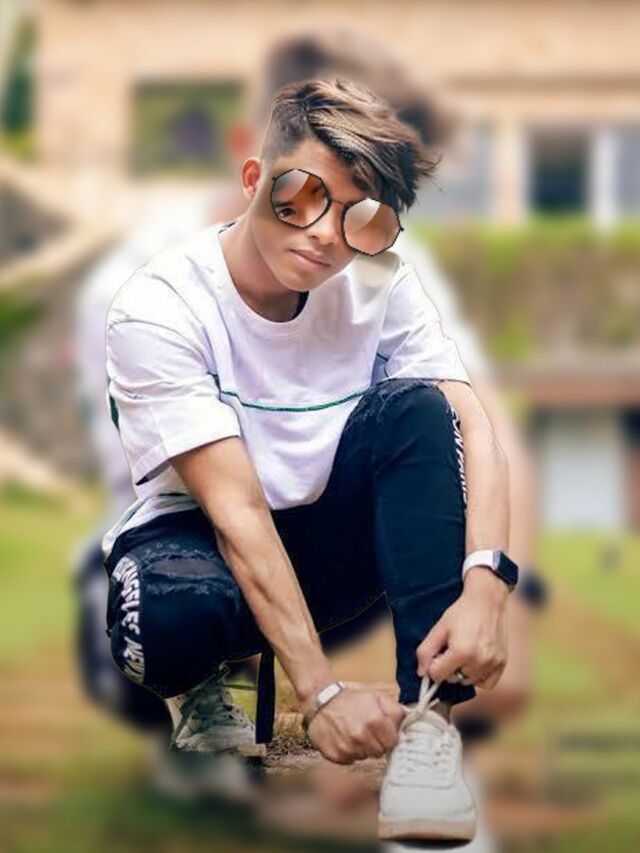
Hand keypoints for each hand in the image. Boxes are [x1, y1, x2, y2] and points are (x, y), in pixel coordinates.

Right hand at [306, 689, 406, 763]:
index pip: (393, 743)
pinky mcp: (336, 756)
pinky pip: (350, 760)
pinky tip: (344, 738)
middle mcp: (361, 736)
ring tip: (353, 732)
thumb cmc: (350, 699)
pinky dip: (348, 751)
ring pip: (364, 757)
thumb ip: (395, 710)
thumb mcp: (376, 697)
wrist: (321, 700)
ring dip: (362, 748)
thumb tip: (408, 723)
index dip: (388, 736)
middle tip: (366, 730)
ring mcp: (348, 748)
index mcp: (375, 721)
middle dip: (376, 743)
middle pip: (379, 752)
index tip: (382, 732)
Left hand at [416, 567, 508, 689]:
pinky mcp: (502, 663)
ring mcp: (492, 663)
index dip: (433, 664)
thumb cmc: (462, 612)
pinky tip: (476, 661)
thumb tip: (421, 673)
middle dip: (448, 667)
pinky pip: (486, 684)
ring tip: (465, 651)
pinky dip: (479, 677)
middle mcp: (478, 661)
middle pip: (453, 679)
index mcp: (461, 652)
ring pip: (468, 682)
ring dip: (463, 671)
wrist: (487, 601)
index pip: (437, 675)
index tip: (439, 653)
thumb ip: (426, 651)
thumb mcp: (439, 628)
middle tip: (452, 648)